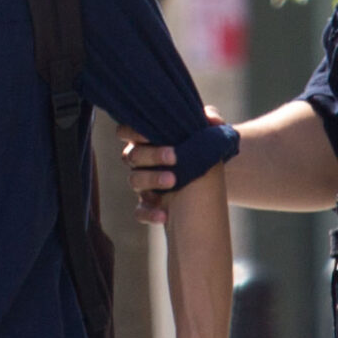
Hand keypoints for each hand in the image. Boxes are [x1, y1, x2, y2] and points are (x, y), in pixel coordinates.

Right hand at [118, 104, 225, 224]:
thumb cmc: (203, 146)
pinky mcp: (149, 204)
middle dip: (152, 156)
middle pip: (132, 155)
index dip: (132, 131)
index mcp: (145, 139)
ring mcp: (142, 182)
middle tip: (174, 157)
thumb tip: (211, 120)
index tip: (150, 134)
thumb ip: (212, 120)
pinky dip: (149, 214)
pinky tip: (165, 216)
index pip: (125, 131)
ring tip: (174, 181)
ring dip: (152, 180)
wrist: (211, 175)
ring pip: (134, 180)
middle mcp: (139, 160)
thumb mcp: (209, 130)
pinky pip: (140, 211)